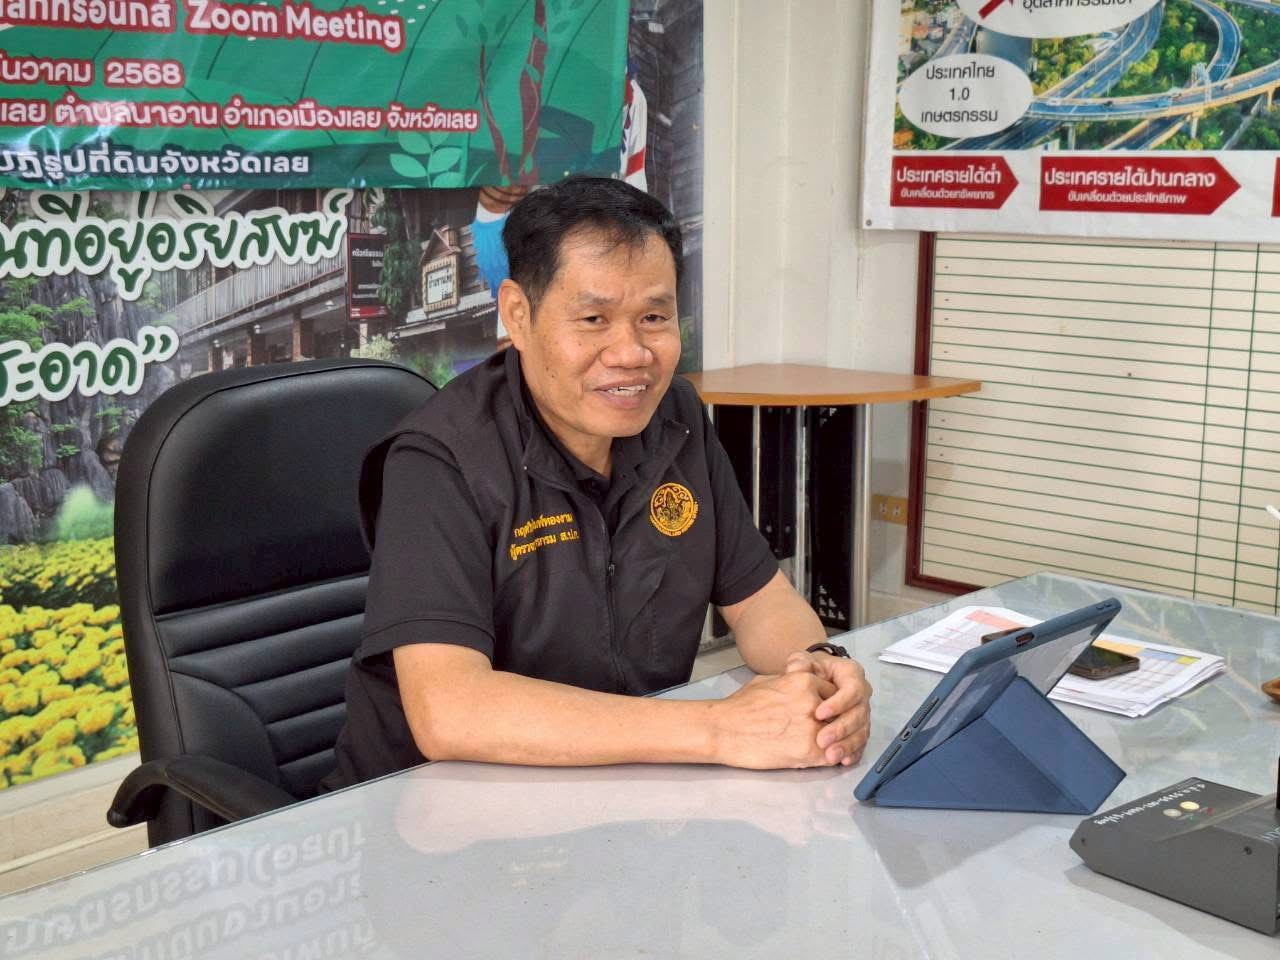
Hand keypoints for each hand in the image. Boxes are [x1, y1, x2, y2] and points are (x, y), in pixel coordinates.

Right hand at [709, 671, 838, 769]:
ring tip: (823, 747)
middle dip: (834, 723)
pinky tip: (817, 757)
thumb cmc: (740, 707)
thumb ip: (792, 681)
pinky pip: (830, 755)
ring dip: (833, 742)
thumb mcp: (769, 680)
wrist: (724, 730)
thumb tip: (801, 683)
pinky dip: (827, 758)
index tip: (825, 713)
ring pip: (837, 736)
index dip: (830, 705)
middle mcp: (813, 702)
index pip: (834, 693)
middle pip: (839, 714)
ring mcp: (813, 727)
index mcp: (804, 681)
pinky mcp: (808, 751)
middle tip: (827, 731)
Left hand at [785, 650, 871, 766]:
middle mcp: (861, 694)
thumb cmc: (809, 670)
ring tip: (830, 755)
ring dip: (847, 745)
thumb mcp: (803, 660)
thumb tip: (797, 667)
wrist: (812, 681)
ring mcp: (861, 713)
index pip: (852, 688)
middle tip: (822, 740)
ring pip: (861, 731)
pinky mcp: (858, 729)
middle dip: (841, 728)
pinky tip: (843, 760)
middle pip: (859, 713)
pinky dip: (853, 752)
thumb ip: (800, 662)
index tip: (819, 713)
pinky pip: (861, 742)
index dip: (839, 703)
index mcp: (852, 674)